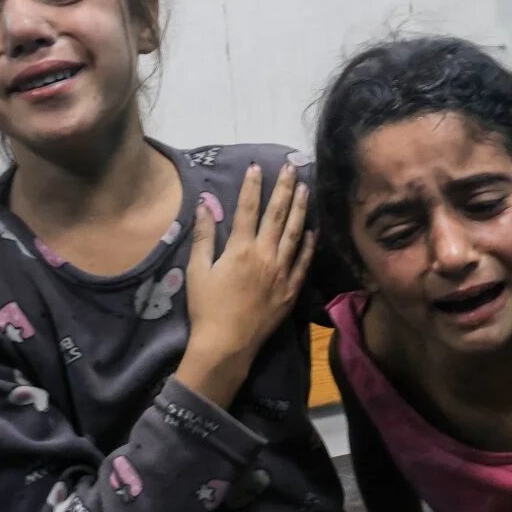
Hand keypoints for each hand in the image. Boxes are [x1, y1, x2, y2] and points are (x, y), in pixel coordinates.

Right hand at [185, 162, 314, 359]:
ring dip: (300, 209)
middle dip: (284, 188)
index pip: (248, 209)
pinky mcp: (290, 290)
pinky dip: (308, 245)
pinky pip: (303, 263)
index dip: (253, 186)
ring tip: (305, 188)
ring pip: (295, 234)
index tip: (257, 167)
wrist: (227, 344)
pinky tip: (313, 230)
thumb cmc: (207, 308)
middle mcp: (265, 256)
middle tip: (291, 167)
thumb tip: (204, 205)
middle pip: (277, 215)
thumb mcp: (198, 271)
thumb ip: (204, 237)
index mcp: (240, 249)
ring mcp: (282, 273)